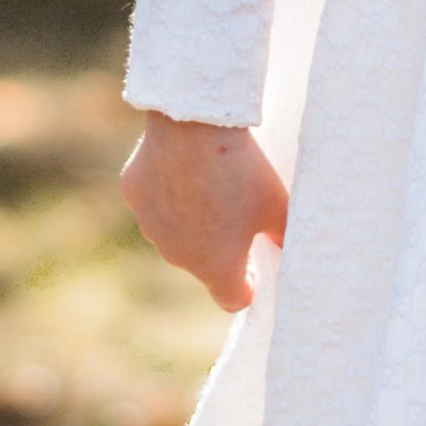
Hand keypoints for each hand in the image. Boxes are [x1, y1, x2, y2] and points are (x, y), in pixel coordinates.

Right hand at [118, 112, 287, 311]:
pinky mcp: (135, 195)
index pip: (232, 299)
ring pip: (176, 232)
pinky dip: (169, 191)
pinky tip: (183, 164)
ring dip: (192, 220)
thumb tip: (290, 253)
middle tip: (240, 211)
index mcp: (215, 268)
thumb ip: (284, 237)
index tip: (256, 265)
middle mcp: (178, 257)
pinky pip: (155, 201)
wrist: (193, 126)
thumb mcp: (278, 207)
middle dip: (220, 246)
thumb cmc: (242, 172)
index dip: (248, 286)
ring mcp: (151, 227)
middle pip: (203, 263)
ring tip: (212, 183)